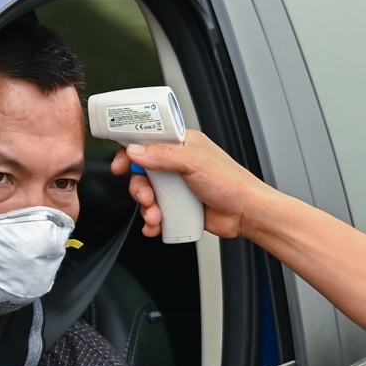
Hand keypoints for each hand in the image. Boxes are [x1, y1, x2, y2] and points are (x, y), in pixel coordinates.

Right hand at [111, 130, 260, 238]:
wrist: (245, 213)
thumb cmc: (231, 182)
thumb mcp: (194, 162)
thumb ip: (162, 155)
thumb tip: (135, 151)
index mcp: (180, 144)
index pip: (147, 139)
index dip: (129, 150)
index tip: (120, 163)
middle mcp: (176, 163)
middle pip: (141, 172)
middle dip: (139, 187)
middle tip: (146, 197)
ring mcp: (176, 186)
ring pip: (146, 194)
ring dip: (145, 208)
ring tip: (156, 216)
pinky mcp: (177, 206)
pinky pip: (155, 211)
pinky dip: (151, 220)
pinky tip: (155, 226)